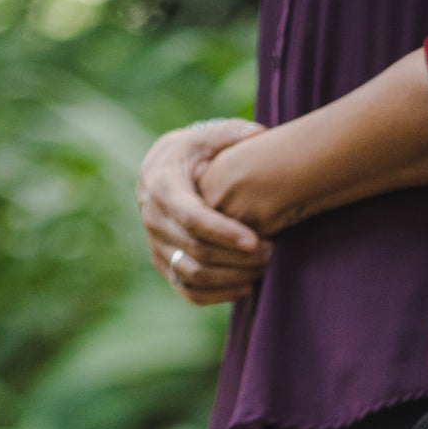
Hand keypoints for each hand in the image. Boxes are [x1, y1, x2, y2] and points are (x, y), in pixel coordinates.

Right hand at [136, 119, 272, 304]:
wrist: (163, 173)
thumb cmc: (194, 153)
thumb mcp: (207, 136)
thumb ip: (231, 134)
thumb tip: (259, 133)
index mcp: (162, 186)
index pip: (192, 218)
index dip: (224, 233)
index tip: (257, 240)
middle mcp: (153, 219)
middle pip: (196, 250)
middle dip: (238, 257)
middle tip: (273, 253)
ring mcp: (157, 246)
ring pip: (194, 275)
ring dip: (233, 277)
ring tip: (265, 269)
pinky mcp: (165, 265)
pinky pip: (189, 291)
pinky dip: (219, 295)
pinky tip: (249, 287)